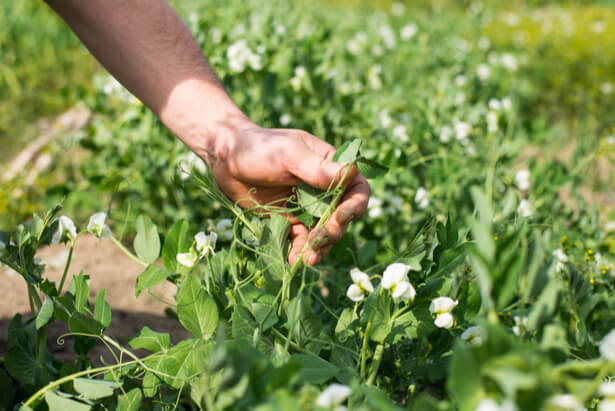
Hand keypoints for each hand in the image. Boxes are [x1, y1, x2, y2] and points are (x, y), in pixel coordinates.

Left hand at [209, 120, 369, 264]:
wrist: (225, 159)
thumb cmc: (259, 147)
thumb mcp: (289, 154)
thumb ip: (319, 168)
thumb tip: (353, 171)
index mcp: (330, 167)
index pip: (356, 189)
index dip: (354, 206)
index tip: (340, 217)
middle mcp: (323, 189)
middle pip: (342, 217)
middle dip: (333, 231)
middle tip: (319, 239)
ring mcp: (306, 207)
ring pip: (323, 233)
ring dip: (319, 247)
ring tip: (307, 259)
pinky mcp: (289, 220)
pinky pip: (301, 240)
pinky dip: (299, 251)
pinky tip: (292, 260)